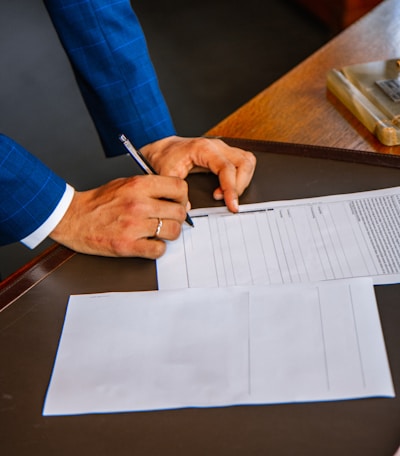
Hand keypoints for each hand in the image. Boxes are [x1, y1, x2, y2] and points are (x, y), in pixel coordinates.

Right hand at [50, 175, 188, 258]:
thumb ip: (150, 188)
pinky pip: (158, 250)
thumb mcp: (125, 183)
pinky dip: (157, 248)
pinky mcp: (127, 245)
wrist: (72, 217)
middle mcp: (138, 204)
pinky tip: (149, 243)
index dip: (182, 196)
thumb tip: (177, 199)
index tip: (178, 202)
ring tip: (159, 231)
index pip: (178, 187)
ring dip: (170, 233)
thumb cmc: (98, 202)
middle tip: (169, 219)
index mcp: (138, 185)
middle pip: (179, 211)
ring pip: (173, 232)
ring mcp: (133, 226)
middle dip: (178, 217)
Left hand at [141, 136, 255, 211]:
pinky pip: (243, 162)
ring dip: (243, 180)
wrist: (163, 149)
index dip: (231, 188)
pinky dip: (241, 177)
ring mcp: (222, 148)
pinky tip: (228, 188)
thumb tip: (188, 208)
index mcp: (203, 148)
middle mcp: (216, 145)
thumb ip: (176, 191)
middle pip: (244, 162)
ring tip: (228, 195)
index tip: (232, 205)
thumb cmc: (165, 158)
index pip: (227, 167)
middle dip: (240, 186)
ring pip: (247, 161)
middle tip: (229, 202)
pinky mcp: (224, 154)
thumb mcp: (166, 175)